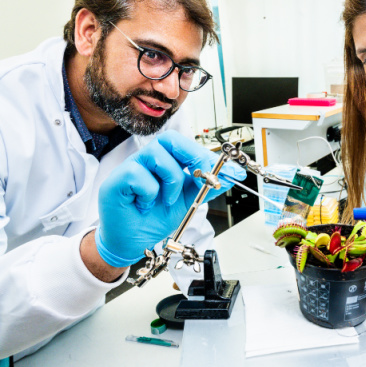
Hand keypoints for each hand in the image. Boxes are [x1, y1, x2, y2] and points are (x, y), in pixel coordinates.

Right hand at [95, 131, 245, 267]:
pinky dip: (149, 194)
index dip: (209, 156)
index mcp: (167, 162)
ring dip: (171, 181)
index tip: (232, 172)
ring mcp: (132, 167)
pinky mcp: (118, 179)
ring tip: (167, 200)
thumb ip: (206, 187)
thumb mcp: (188, 202)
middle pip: (171, 139)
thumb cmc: (154, 218)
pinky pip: (139, 175)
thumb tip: (232, 175)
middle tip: (201, 180)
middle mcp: (149, 160)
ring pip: (157, 155)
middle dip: (193, 157)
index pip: (188, 146)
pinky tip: (144, 206)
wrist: (131, 241)